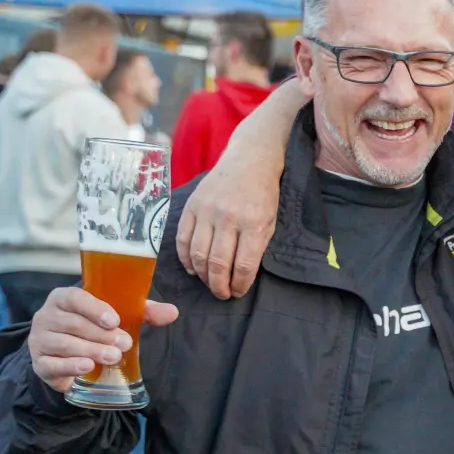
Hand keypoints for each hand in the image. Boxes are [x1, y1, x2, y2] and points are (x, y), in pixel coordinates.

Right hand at [29, 288, 178, 391]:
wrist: (68, 358)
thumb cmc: (94, 328)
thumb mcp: (117, 317)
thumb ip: (143, 312)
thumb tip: (172, 312)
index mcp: (64, 298)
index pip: (74, 298)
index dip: (94, 308)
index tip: (115, 320)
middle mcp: (46, 316)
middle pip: (73, 323)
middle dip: (101, 334)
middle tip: (124, 343)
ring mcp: (40, 340)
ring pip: (64, 344)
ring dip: (90, 350)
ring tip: (113, 356)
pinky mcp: (39, 363)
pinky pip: (52, 364)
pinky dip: (70, 366)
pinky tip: (87, 367)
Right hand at [175, 85, 305, 297]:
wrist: (249, 159)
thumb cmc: (264, 194)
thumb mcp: (271, 220)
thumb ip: (257, 247)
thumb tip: (241, 276)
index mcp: (254, 223)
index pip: (244, 265)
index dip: (240, 284)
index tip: (237, 292)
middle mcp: (228, 217)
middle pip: (218, 263)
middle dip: (219, 285)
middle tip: (221, 294)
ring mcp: (207, 210)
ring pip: (198, 254)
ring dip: (202, 275)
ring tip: (208, 282)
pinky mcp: (192, 205)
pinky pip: (182, 238)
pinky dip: (185, 258)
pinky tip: (192, 268)